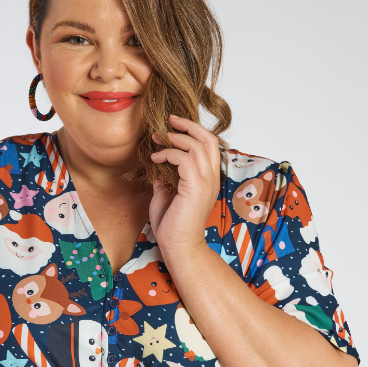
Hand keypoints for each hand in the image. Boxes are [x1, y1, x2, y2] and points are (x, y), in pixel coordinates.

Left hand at [149, 114, 221, 253]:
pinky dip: (168, 153)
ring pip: (197, 146)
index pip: (208, 145)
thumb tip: (157, 160)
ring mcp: (206, 182)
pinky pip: (185, 159)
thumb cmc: (172, 224)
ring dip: (175, 138)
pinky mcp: (196, 188)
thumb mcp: (166, 193)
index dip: (192, 131)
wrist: (178, 246)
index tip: (172, 127)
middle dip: (188, 125)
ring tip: (157, 140)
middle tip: (168, 120)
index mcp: (208, 178)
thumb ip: (165, 175)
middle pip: (208, 139)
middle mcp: (212, 178)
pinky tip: (156, 158)